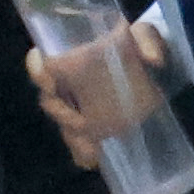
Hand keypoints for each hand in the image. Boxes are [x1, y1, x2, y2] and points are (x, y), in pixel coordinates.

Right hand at [23, 15, 168, 168]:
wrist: (155, 66)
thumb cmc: (139, 45)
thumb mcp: (145, 34)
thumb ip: (148, 40)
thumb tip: (153, 59)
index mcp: (72, 57)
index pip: (42, 64)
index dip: (38, 73)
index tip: (51, 83)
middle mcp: (69, 84)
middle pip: (50, 101)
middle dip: (61, 114)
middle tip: (79, 122)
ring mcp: (80, 109)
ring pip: (64, 126)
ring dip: (73, 139)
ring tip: (91, 150)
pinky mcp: (93, 128)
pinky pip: (79, 146)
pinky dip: (83, 154)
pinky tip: (94, 159)